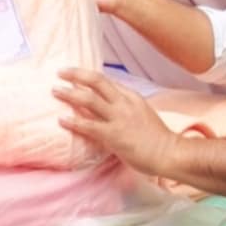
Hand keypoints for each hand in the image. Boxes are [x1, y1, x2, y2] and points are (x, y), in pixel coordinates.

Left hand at [54, 69, 177, 175]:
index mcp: (131, 96)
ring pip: (90, 99)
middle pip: (97, 81)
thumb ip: (124, 107)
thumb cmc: (156, 138)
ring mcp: (119, 118)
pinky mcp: (114, 136)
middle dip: (76, 74)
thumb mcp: (141, 113)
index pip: (106, 80)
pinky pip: (89, 126)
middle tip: (60, 72)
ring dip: (70, 93)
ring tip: (55, 91)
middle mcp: (124, 103)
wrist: (169, 153)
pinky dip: (73, 122)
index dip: (87, 75)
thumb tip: (106, 105)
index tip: (72, 73)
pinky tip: (61, 120)